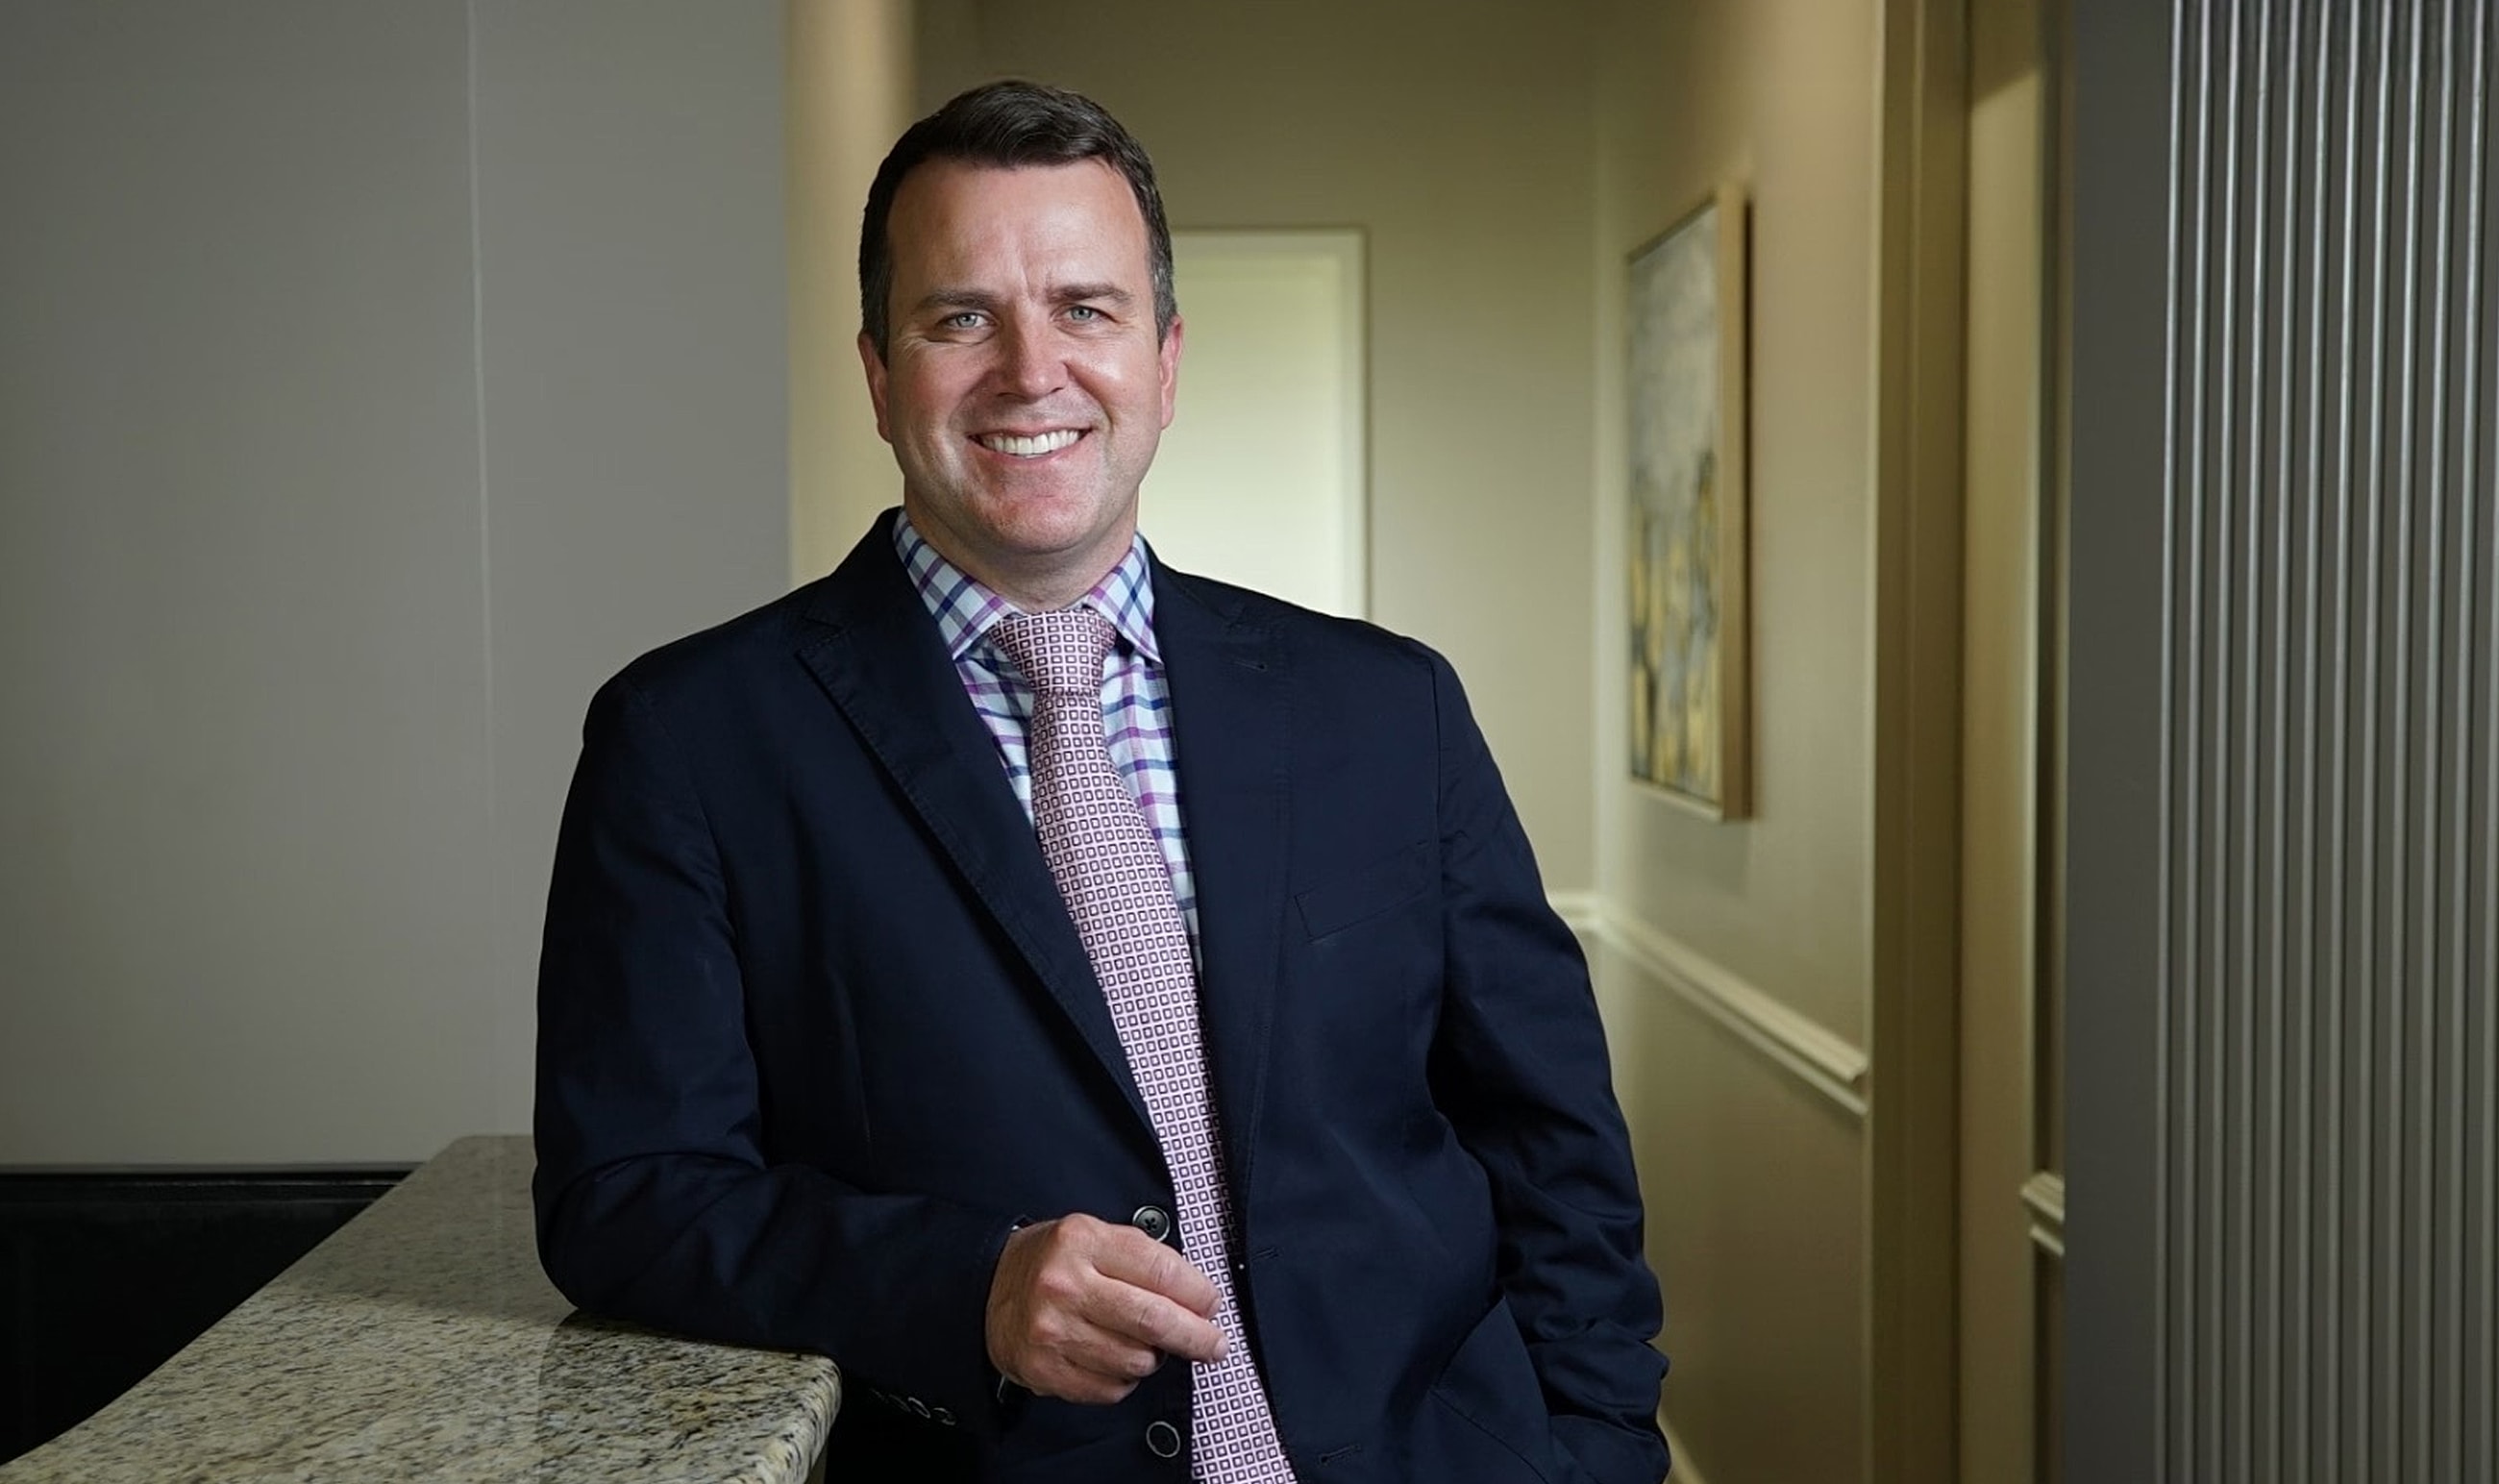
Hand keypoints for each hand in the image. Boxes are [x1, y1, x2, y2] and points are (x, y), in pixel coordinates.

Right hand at [985, 1213, 1227, 1403]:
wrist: (989, 1289)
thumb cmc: (1054, 1262)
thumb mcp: (1095, 1236)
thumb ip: (1145, 1259)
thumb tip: (1199, 1299)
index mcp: (1083, 1242)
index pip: (1161, 1271)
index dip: (1198, 1294)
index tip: (1211, 1305)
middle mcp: (1065, 1286)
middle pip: (1154, 1321)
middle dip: (1196, 1337)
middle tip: (1213, 1344)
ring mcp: (1052, 1331)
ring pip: (1137, 1361)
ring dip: (1152, 1357)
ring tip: (1139, 1342)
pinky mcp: (1045, 1370)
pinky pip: (1111, 1388)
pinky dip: (1124, 1379)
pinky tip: (1112, 1358)